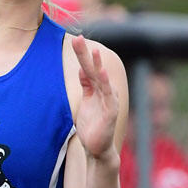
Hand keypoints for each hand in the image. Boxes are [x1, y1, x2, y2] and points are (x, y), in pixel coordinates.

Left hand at [72, 36, 118, 161]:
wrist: (98, 149)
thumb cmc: (91, 126)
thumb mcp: (85, 102)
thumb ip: (86, 85)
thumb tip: (82, 68)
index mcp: (97, 89)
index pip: (88, 68)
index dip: (82, 55)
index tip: (75, 39)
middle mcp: (105, 92)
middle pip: (93, 69)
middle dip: (86, 54)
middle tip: (78, 38)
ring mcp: (109, 101)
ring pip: (101, 80)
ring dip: (96, 65)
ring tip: (93, 51)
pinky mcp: (111, 112)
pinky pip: (108, 95)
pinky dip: (106, 84)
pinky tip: (102, 73)